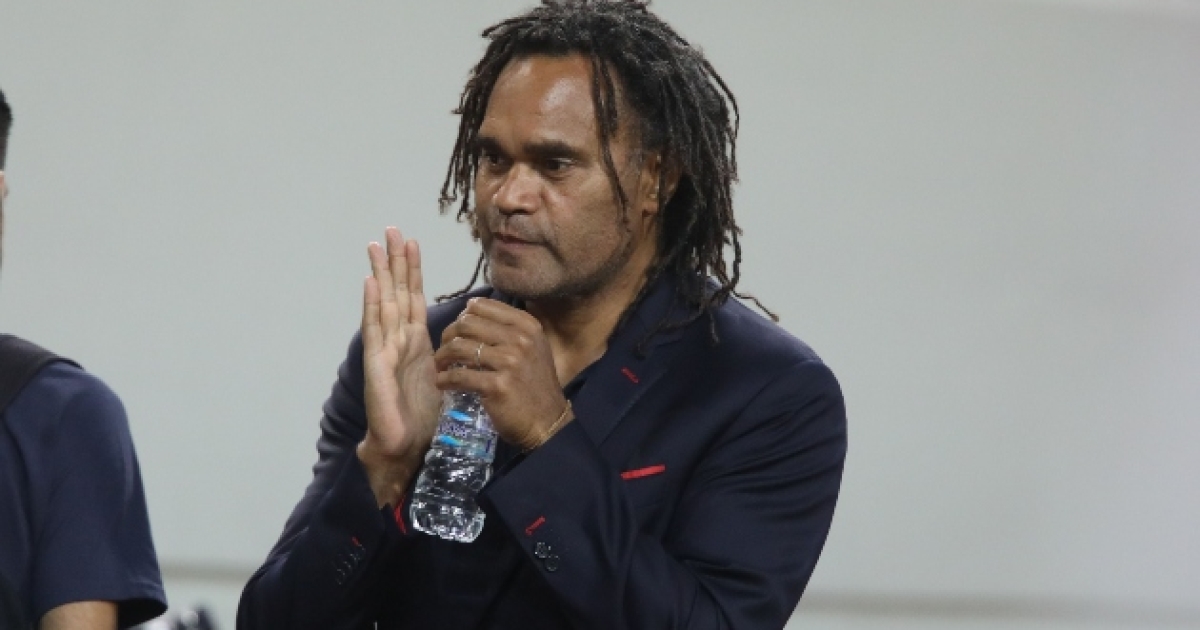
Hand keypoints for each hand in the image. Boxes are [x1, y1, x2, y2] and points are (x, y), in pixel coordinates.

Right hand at [357, 227, 440, 507]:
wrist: (407, 449)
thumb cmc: (425, 419)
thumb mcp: (447, 378)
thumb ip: (452, 358)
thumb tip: (470, 344)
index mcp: (414, 344)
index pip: (412, 299)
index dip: (412, 271)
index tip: (413, 242)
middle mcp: (397, 343)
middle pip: (394, 294)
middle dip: (393, 262)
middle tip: (391, 229)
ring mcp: (384, 352)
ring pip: (382, 304)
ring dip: (380, 274)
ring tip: (376, 245)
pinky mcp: (378, 367)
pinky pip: (375, 331)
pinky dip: (372, 305)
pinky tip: (370, 282)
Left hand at [434, 299, 572, 450]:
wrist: (547, 421)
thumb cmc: (535, 384)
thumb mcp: (532, 347)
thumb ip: (507, 329)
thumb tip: (470, 310)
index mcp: (527, 325)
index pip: (482, 305)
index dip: (462, 317)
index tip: (457, 332)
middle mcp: (520, 338)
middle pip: (467, 323)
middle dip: (448, 335)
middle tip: (444, 350)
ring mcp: (509, 361)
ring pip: (459, 347)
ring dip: (442, 356)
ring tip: (440, 366)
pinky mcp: (497, 385)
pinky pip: (459, 375)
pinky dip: (445, 379)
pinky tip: (442, 383)